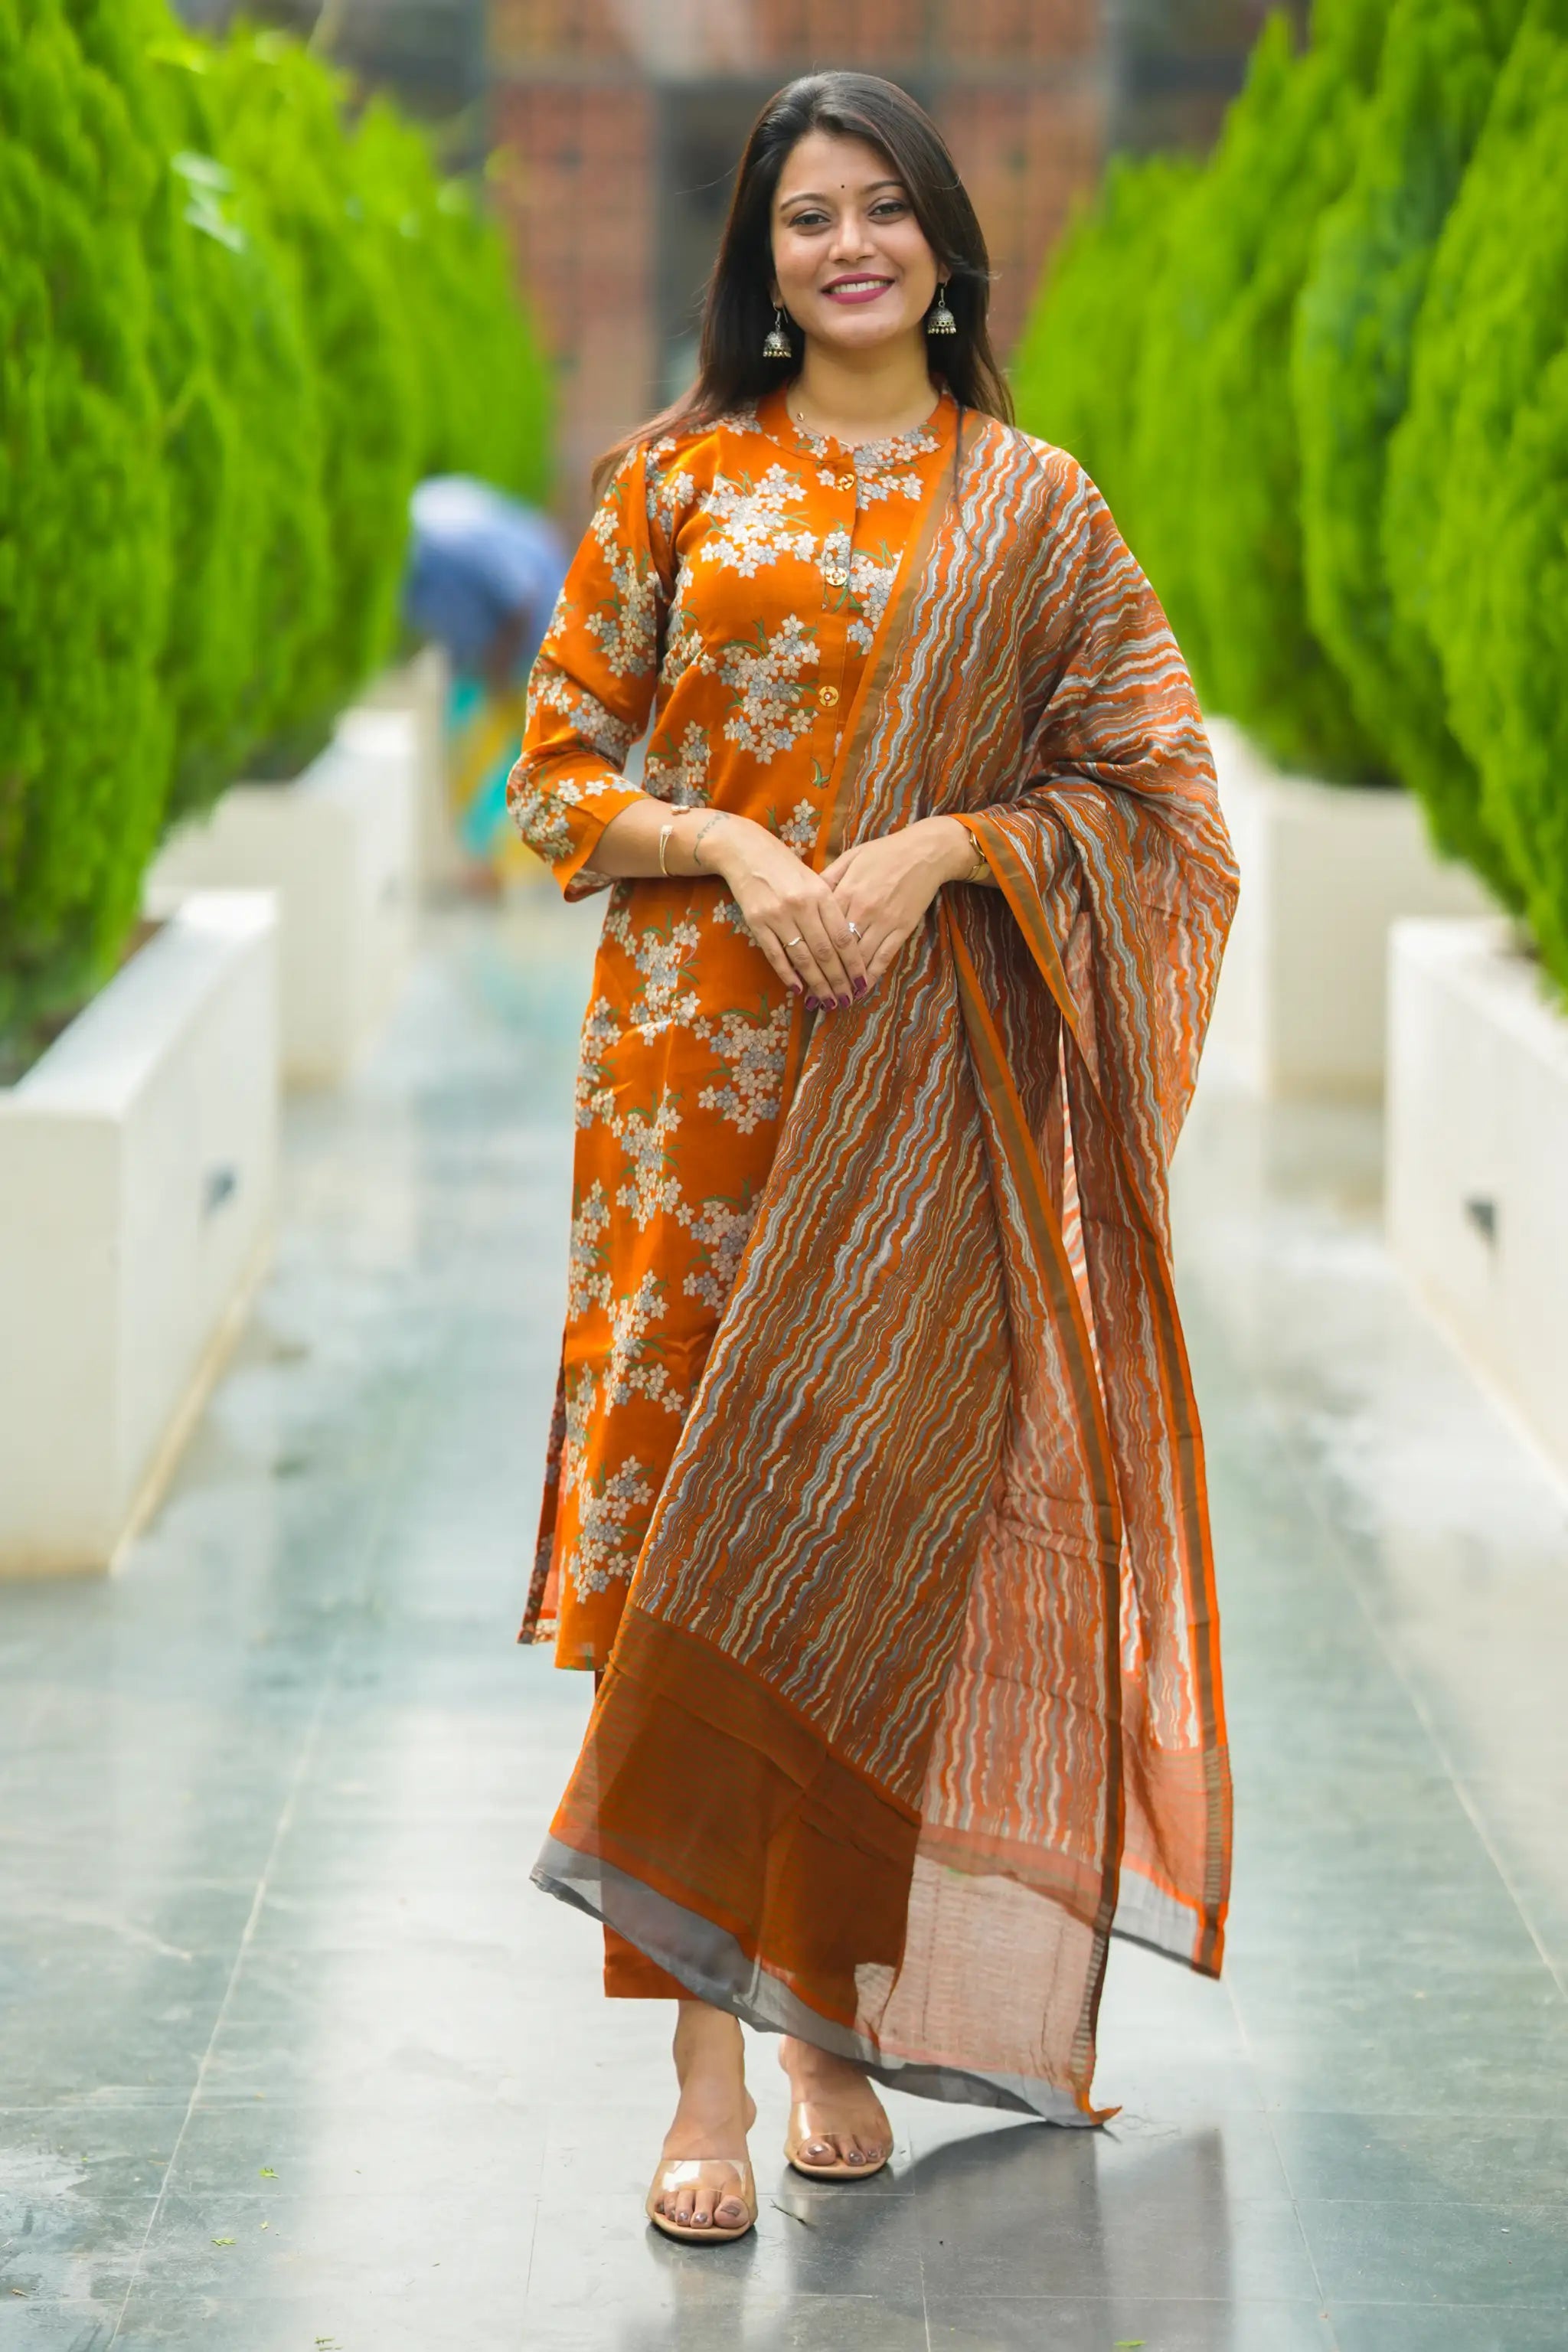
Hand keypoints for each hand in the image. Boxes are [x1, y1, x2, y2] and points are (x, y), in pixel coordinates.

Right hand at [705, 816, 867, 1007]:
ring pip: (802, 958)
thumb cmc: (787, 868)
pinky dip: (787, 974)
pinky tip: (798, 989)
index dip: (854, 963)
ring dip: (816, 983)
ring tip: (827, 1001)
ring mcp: (778, 915)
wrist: (747, 852)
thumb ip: (831, 908)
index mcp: (821, 894)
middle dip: (838, 980)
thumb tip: (849, 944)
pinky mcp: (757, 923)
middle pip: (825, 952)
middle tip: (847, 1000)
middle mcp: (801, 906)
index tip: (862, 982)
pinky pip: (776, 955)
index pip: (842, 936)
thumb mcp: (815, 880)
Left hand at [820, 818, 973, 994]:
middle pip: (837, 949)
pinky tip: (861, 990)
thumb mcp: (850, 857)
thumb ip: (828, 878)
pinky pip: (884, 957)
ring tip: (834, 1000)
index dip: (808, 953)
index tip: (796, 972)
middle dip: (824, 976)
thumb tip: (805, 896)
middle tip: (813, 998)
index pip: (820, 929)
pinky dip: (872, 975)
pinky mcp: (902, 928)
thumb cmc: (883, 853)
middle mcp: (862, 909)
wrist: (923, 852)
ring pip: (860, 958)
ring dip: (846, 982)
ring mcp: (883, 921)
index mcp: (845, 891)